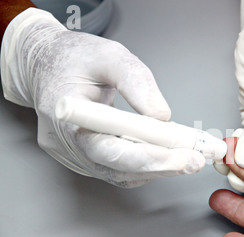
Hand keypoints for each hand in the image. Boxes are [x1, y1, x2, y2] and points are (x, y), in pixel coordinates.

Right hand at [1, 8, 204, 187]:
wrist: (47, 64)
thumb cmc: (74, 58)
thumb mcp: (110, 55)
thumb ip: (137, 82)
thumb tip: (162, 117)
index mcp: (67, 113)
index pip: (109, 148)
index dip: (149, 156)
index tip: (184, 155)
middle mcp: (66, 142)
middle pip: (118, 168)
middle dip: (162, 166)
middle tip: (196, 160)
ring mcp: (72, 154)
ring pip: (119, 174)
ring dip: (156, 168)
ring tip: (188, 157)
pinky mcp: (82, 158)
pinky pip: (116, 170)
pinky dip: (143, 166)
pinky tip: (164, 157)